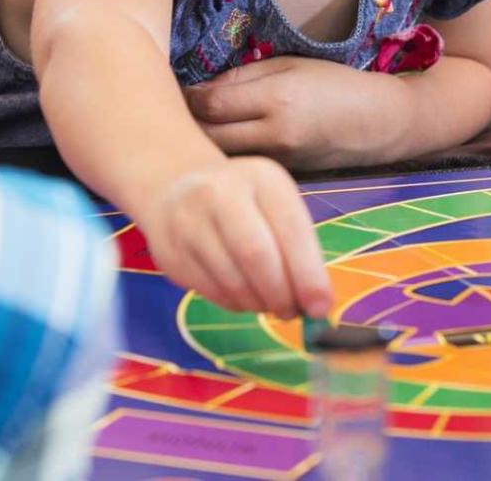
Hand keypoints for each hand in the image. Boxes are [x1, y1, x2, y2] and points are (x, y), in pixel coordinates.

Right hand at [133, 156, 331, 318]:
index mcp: (261, 177)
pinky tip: (242, 296)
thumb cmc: (245, 203)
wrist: (176, 188)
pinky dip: (234, 303)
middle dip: (280, 294)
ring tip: (268, 303)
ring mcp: (188, 221)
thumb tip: (316, 304)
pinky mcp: (170, 252)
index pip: (290, 230)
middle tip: (291, 312)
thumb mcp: (276, 208)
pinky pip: (210, 291)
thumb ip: (298, 250)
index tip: (320, 308)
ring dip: (258, 303)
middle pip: (256, 255)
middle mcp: (220, 192)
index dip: (308, 274)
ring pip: (232, 279)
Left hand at [185, 57, 404, 169]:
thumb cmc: (335, 84)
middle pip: (206, 136)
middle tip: (173, 107)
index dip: (186, 96)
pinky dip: (222, 155)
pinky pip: (239, 166)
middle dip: (185, 122)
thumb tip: (200, 89)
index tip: (177, 87)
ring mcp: (277, 162)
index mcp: (276, 99)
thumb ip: (243, 76)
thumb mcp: (290, 65)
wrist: (378, 124)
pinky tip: (216, 143)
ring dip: (200, 142)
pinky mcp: (280, 178)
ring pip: (219, 156)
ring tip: (189, 125)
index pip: (210, 104)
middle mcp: (273, 135)